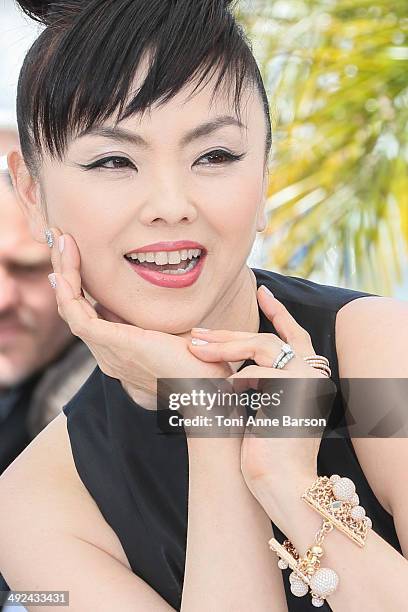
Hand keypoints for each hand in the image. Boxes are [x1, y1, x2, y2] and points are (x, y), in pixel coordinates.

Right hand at [47, 228, 232, 407]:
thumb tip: (162, 295)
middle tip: (62, 240)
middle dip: (66, 272)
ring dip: (64, 273)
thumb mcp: (177, 335)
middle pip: (74, 308)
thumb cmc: (201, 365)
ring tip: (62, 241)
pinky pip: (76, 313)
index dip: (81, 284)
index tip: (80, 253)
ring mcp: (105, 350)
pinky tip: (68, 263)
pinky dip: (69, 287)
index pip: (89, 313)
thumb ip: (161, 320)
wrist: (208, 390)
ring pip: (70, 308)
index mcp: (121, 349)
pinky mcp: (109, 344)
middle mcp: (107, 351)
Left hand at [188, 286, 336, 524]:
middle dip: (230, 334)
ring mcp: (307, 379)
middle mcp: (314, 373)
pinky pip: (257, 370)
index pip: (295, 335)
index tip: (264, 291)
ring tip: (195, 348)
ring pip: (262, 345)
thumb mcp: (266, 410)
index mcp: (309, 376)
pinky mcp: (294, 389)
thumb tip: (230, 366)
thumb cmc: (271, 453)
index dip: (279, 312)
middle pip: (270, 339)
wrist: (284, 483)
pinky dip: (236, 377)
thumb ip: (262, 384)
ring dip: (225, 346)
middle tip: (198, 332)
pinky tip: (223, 388)